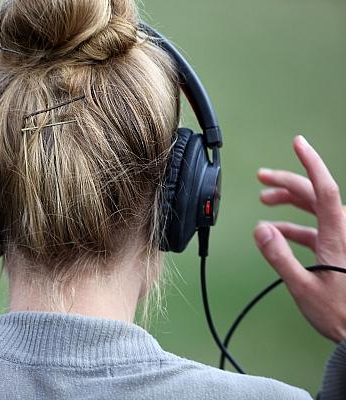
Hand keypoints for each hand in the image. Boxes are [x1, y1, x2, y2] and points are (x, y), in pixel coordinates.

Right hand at [254, 136, 345, 342]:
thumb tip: (261, 228)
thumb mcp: (303, 286)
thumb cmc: (340, 313)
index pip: (324, 188)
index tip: (298, 143)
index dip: (310, 162)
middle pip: (314, 194)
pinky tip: (277, 232)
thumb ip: (279, 256)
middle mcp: (342, 231)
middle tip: (262, 177)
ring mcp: (342, 239)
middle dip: (286, 182)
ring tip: (265, 200)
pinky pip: (316, 228)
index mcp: (337, 234)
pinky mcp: (339, 250)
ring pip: (315, 209)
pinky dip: (295, 225)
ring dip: (289, 203)